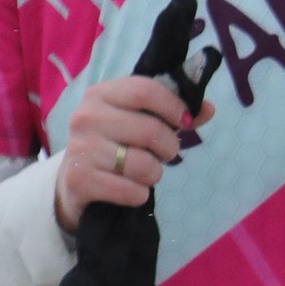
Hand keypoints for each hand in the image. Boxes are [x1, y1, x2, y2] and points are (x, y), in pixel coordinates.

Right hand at [56, 73, 200, 229]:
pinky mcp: (80, 181)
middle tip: (163, 154)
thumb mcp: (138, 121)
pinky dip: (139, 195)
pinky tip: (129, 189)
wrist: (75, 181)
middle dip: (168, 148)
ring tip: (142, 172)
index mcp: (100, 94)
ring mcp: (80, 149)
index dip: (173, 106)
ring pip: (143, 165)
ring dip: (153, 174)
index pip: (144, 90)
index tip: (185, 122)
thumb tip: (209, 109)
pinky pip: (131, 191)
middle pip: (150, 130)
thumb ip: (174, 114)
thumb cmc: (114, 144)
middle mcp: (86, 117)